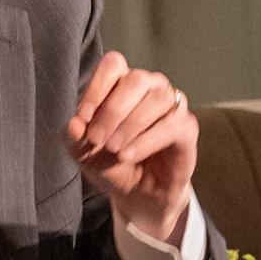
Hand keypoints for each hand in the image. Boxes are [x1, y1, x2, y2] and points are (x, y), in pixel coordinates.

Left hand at [66, 51, 197, 241]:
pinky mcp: (186, 127)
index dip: (97, 87)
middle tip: (96, 138)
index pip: (114, 64)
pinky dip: (145, 141)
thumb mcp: (83, 154)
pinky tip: (127, 156)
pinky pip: (171, 124)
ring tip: (113, 149)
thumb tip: (74, 123)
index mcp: (123, 84)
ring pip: (157, 98)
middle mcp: (150, 87)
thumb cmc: (111, 165)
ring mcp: (171, 105)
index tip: (83, 116)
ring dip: (130, 125)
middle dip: (113, 109)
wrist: (136, 195)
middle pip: (136, 79)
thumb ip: (74, 138)